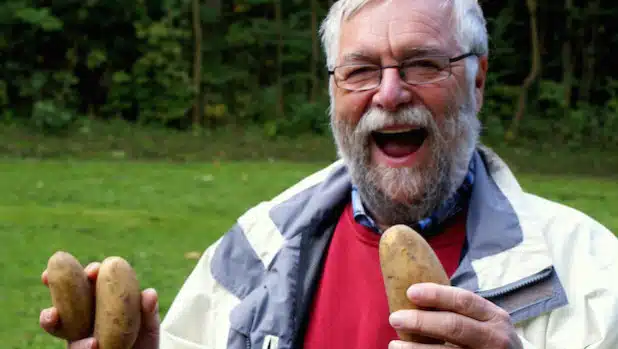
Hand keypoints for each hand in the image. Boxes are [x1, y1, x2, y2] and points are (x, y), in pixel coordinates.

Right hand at [39, 262, 159, 348]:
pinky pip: (75, 348)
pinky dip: (81, 346)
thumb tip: (149, 294)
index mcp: (101, 302)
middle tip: (49, 277)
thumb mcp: (148, 324)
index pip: (91, 283)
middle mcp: (84, 317)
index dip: (88, 273)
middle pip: (66, 299)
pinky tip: (91, 344)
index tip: (93, 270)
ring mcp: (78, 336)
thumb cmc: (143, 339)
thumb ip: (148, 311)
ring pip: (58, 326)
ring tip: (52, 314)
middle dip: (56, 287)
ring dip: (50, 317)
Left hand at [388, 283, 522, 348]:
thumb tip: (414, 297)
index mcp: (495, 317)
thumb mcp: (485, 321)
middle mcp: (495, 338)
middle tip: (395, 318)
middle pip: (454, 326)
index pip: (464, 300)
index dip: (436, 295)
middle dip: (421, 321)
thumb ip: (460, 310)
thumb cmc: (488, 339)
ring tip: (394, 345)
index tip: (410, 292)